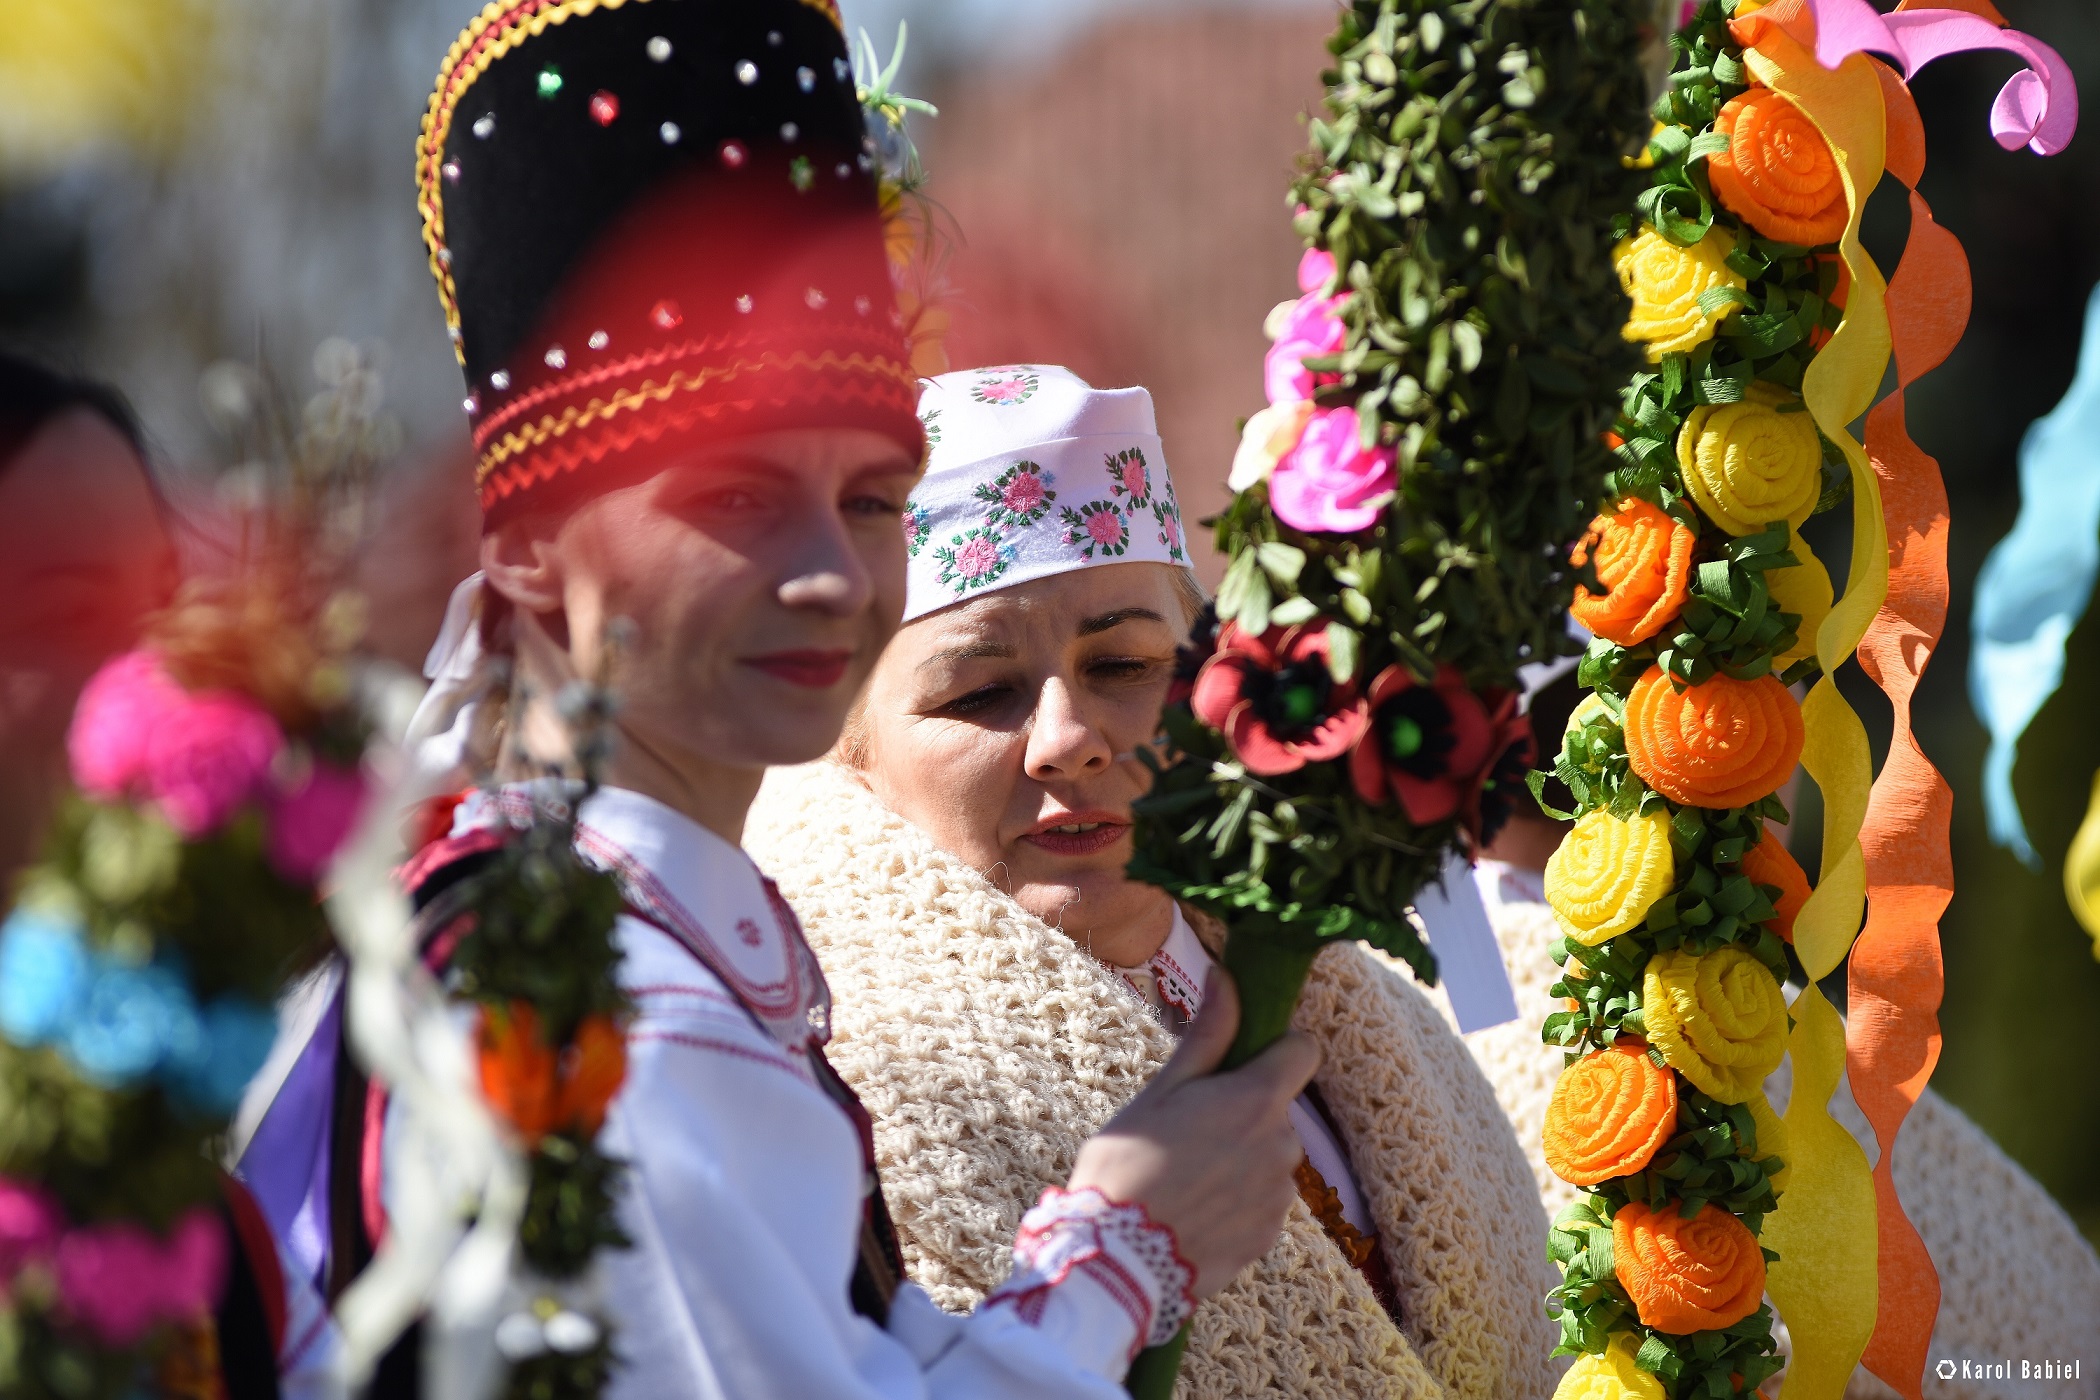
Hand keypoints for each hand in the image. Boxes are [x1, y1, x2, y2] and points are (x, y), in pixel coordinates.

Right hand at [1065, 969, 1319, 1297]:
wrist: (1116, 1257)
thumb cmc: (1129, 1162)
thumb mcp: (1164, 1089)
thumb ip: (1208, 1033)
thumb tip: (1225, 975)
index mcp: (1257, 1100)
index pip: (1303, 1050)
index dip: (1277, 1047)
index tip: (1244, 1057)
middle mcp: (1283, 1145)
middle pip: (1276, 1109)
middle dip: (1244, 1111)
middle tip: (1188, 1129)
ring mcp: (1279, 1196)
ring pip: (1269, 1157)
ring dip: (1241, 1158)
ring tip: (1185, 1176)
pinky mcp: (1268, 1237)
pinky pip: (1261, 1203)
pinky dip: (1236, 1201)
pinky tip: (1193, 1210)